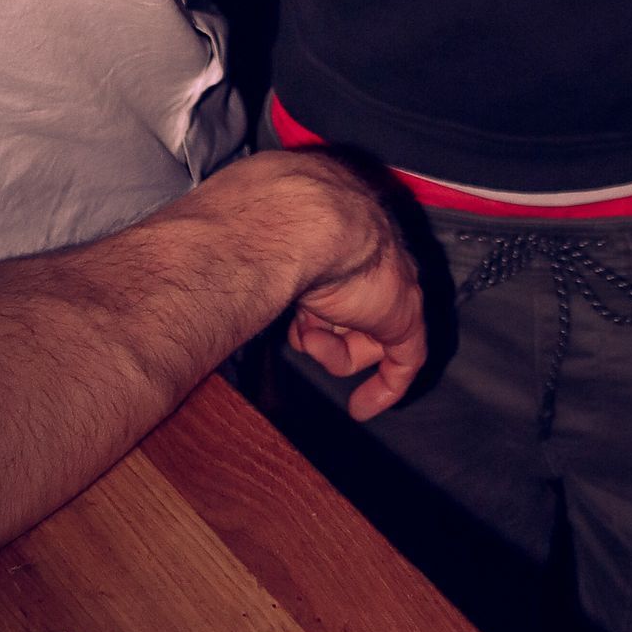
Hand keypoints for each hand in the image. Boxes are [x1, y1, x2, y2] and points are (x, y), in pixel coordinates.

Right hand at [282, 162, 425, 418]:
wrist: (312, 223)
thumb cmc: (280, 226)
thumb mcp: (264, 251)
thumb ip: (261, 266)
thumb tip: (226, 276)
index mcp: (342, 235)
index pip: (337, 282)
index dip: (317, 312)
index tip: (304, 333)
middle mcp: (370, 258)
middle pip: (350, 313)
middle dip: (323, 333)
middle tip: (304, 336)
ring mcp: (391, 285)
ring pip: (365, 337)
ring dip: (331, 351)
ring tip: (311, 336)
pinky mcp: (405, 317)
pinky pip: (403, 361)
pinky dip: (385, 388)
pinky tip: (361, 409)